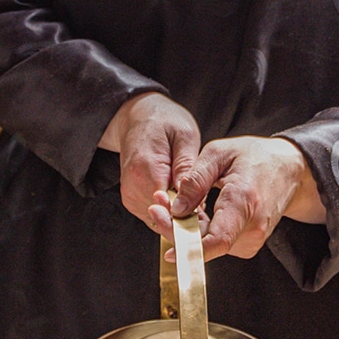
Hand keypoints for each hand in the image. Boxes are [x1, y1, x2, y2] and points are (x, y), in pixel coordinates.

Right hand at [99, 93, 200, 228]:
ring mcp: (130, 196)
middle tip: (206, 205)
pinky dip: (170, 213)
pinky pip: (155, 216)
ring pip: (160, 221)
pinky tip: (182, 198)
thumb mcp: (184, 136)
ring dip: (179, 216)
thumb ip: (186, 166)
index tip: (208, 209)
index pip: (169, 208)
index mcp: (145, 170)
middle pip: (164, 218)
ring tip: (195, 199)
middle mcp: (133, 188)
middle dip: (187, 217)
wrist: (138, 118)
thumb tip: (191, 195)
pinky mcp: (132, 200)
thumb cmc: (164, 122)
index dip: (191, 213)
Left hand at [148, 135, 324, 260]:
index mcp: (244, 201)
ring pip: (209, 245)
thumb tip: (175, 208)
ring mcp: (253, 239)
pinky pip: (217, 242)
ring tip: (176, 203)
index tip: (167, 246)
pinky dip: (201, 230)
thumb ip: (195, 180)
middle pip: (206, 244)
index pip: (216, 240)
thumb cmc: (256, 157)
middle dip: (176, 228)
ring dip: (188, 229)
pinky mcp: (249, 244)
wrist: (290, 170)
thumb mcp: (220, 154)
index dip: (188, 248)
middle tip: (157, 205)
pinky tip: (196, 212)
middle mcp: (252, 227)